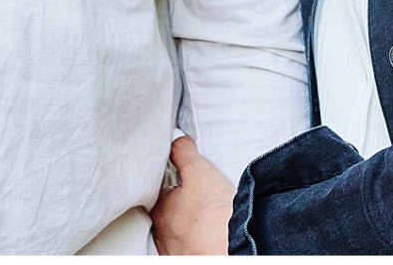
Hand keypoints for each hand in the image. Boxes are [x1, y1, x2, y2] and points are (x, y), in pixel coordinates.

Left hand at [152, 134, 235, 254]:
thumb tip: (177, 140)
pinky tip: (209, 239)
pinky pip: (188, 250)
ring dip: (187, 229)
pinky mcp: (187, 260)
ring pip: (176, 235)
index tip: (184, 180)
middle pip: (167, 215)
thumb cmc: (215, 213)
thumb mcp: (198, 170)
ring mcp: (174, 252)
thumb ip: (183, 152)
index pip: (160, 192)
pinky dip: (196, 244)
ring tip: (206, 221)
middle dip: (179, 208)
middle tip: (198, 202)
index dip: (173, 183)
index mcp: (160, 209)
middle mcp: (162, 234)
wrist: (232, 247)